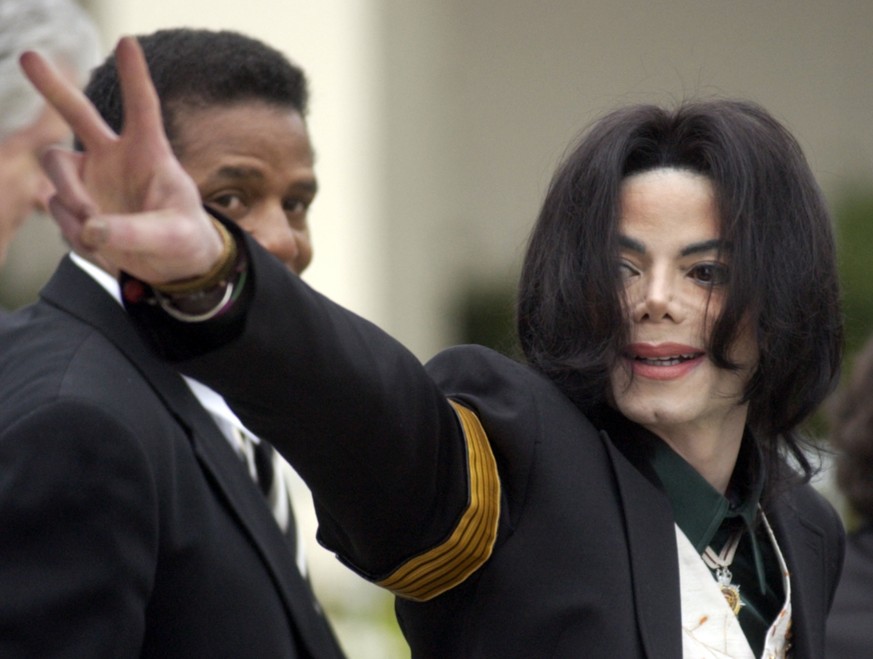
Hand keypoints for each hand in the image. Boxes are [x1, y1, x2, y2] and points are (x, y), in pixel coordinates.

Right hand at [19, 37, 222, 283]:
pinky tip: (102, 247)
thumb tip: (91, 228)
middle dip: (52, 88)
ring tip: (95, 227)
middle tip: (29, 57)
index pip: (142, 108)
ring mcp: (92, 178)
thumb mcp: (172, 236)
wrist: (172, 265)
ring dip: (70, 198)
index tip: (127, 41)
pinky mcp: (77, 205)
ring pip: (56, 168)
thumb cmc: (184, 238)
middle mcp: (115, 157)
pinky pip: (60, 212)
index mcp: (150, 153)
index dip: (134, 76)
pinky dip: (78, 234)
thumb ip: (134, 231)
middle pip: (78, 114)